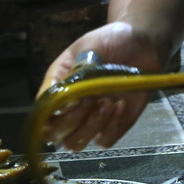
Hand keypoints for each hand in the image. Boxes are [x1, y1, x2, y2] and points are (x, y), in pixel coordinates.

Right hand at [38, 22, 168, 151]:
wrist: (142, 44)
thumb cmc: (111, 40)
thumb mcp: (91, 45)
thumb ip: (79, 69)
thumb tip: (69, 99)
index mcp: (58, 83)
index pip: (42, 111)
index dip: (53, 113)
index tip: (75, 98)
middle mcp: (69, 106)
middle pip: (55, 133)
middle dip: (74, 120)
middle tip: (94, 98)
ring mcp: (89, 118)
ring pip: (75, 143)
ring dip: (91, 126)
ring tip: (109, 102)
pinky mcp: (112, 125)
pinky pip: (104, 141)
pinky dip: (111, 128)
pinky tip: (122, 105)